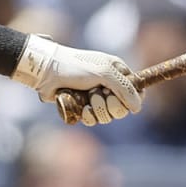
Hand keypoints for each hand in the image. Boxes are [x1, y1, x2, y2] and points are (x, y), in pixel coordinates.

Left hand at [12, 35, 140, 125]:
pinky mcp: (82, 107)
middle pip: (122, 108)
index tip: (125, 100)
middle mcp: (108, 85)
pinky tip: (82, 109)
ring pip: (107, 116)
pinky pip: (93, 120)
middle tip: (100, 96)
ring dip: (98, 110)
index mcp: (117, 72)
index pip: (136, 91)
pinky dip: (88, 116)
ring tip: (88, 99)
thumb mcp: (104, 72)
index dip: (133, 99)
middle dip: (111, 105)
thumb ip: (125, 88)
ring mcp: (95, 97)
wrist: (47, 72)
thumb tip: (137, 107)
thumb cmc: (75, 66)